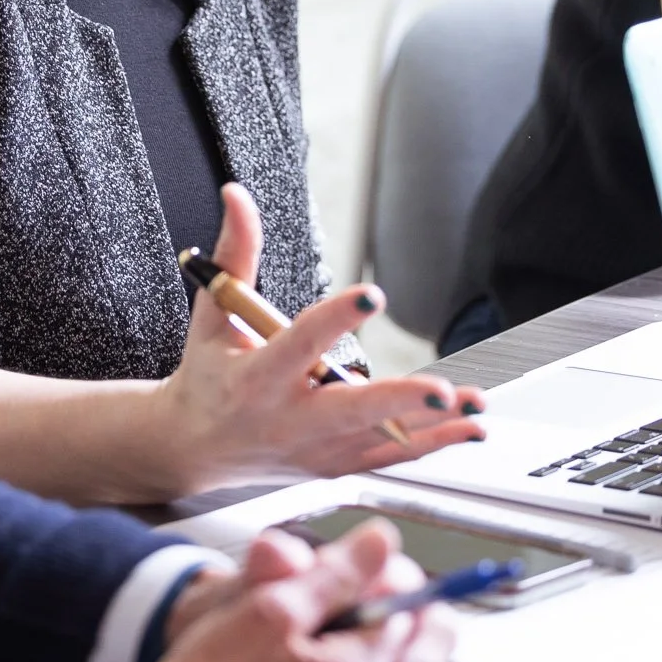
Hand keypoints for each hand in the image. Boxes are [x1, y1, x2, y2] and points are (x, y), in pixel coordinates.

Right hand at [132, 521, 453, 661]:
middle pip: (424, 654)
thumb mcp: (269, 609)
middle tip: (419, 591)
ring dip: (418, 653)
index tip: (381, 557)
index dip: (395, 573)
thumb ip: (333, 575)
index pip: (406, 607)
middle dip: (424, 614)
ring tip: (418, 627)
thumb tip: (380, 542)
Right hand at [151, 185, 486, 495]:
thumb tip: (237, 197)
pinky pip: (387, 458)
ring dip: (431, 425)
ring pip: (380, 439)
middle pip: (349, 410)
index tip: (370, 296)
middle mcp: (288, 419)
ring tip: (470, 404)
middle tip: (440, 390)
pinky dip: (429, 445)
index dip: (335, 319)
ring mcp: (315, 448)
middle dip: (397, 401)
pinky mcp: (333, 464)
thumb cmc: (207, 376)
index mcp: (256, 378)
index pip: (300, 344)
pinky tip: (466, 429)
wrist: (192, 447)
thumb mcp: (212, 313)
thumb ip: (235, 254)